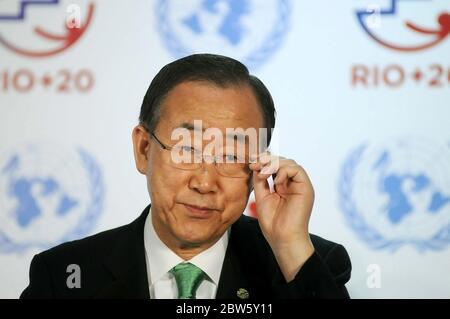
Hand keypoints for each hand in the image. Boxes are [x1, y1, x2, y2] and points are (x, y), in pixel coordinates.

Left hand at [249, 153, 314, 281]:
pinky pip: (297, 170)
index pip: (276, 166)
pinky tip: (275, 182)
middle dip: (268, 159)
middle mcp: (293, 184)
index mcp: (283, 185)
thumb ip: (260, 180)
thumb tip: (257, 165)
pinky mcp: (306, 188)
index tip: (251, 163)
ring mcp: (300, 185)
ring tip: (263, 173)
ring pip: (290, 163)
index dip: (264, 161)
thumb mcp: (262, 196)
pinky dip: (284, 171)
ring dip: (274, 164)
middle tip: (255, 164)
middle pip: (283, 161)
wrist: (282, 238)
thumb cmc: (273, 222)